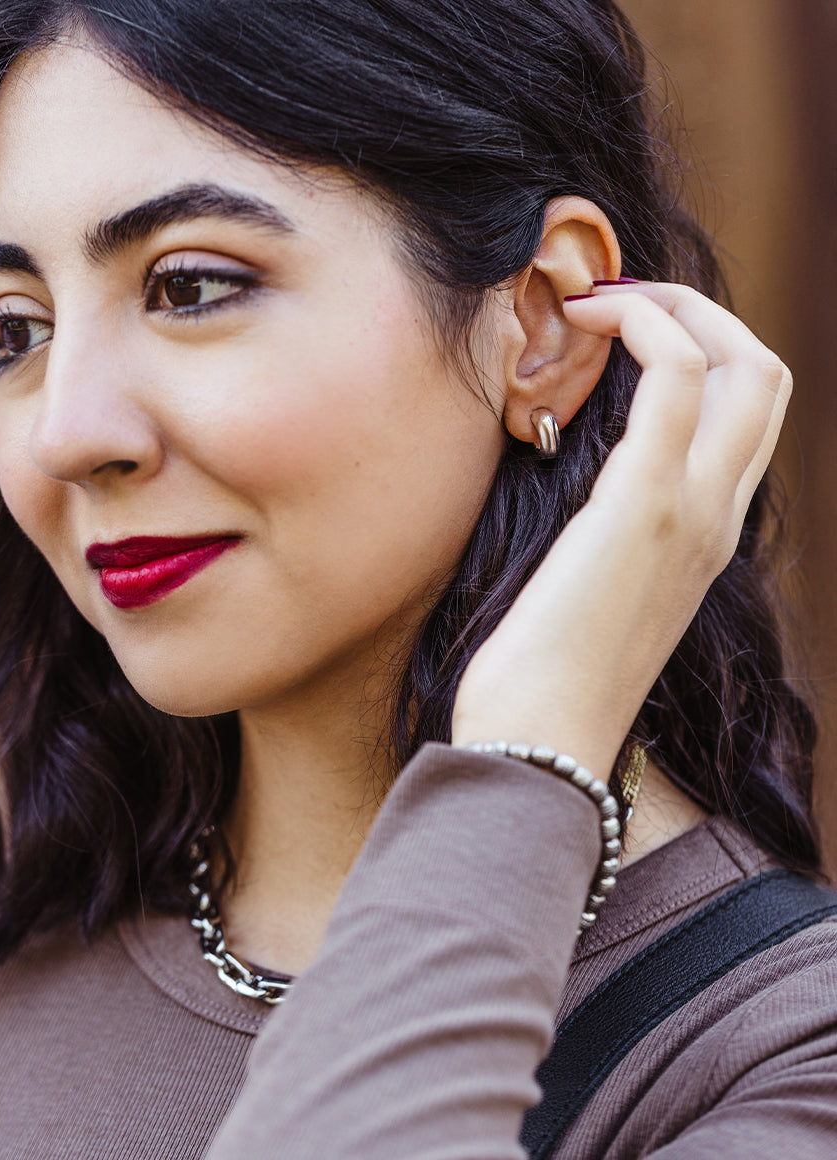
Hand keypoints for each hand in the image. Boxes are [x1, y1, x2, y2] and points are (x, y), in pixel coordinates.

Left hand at [451, 282, 791, 778]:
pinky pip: (675, 374)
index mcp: (706, 537)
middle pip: (765, 375)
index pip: (747, 416)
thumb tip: (557, 473)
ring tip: (595, 299)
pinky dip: (639, 324)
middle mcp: (719, 517)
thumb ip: (600, 531)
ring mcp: (695, 509)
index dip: (700, 351)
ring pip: (742, 361)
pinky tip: (580, 319)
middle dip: (699, 312)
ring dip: (670, 305)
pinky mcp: (645, 503)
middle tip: (615, 300)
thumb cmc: (542, 676)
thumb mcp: (587, 592)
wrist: (541, 743)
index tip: (620, 330)